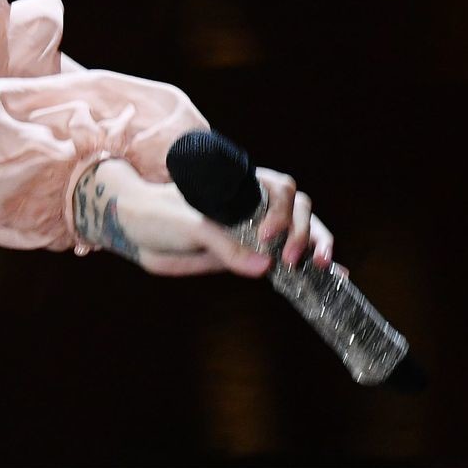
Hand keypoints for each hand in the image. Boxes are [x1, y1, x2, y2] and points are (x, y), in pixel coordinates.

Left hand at [74, 158, 345, 279]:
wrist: (133, 230)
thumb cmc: (158, 214)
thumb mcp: (190, 225)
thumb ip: (224, 245)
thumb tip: (264, 266)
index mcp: (240, 189)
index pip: (281, 189)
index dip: (284, 211)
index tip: (268, 234)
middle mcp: (251, 207)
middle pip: (299, 209)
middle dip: (304, 231)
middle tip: (292, 259)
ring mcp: (253, 230)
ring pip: (299, 232)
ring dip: (316, 246)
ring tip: (323, 267)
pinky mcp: (249, 256)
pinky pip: (285, 260)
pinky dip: (312, 265)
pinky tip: (335, 278)